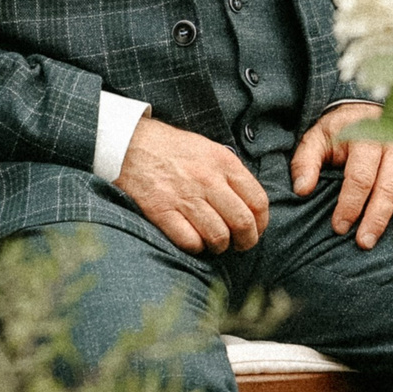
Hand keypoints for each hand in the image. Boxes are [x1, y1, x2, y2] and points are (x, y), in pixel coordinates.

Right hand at [114, 116, 271, 253]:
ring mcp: (184, 197)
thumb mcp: (209, 149)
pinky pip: (190, 242)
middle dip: (246, 241)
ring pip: (218, 237)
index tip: (256, 230)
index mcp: (224, 162)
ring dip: (220, 246)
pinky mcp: (162, 211)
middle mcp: (207, 180)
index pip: (258, 201)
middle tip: (240, 245)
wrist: (131, 144)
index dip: (261, 223)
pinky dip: (196, 247)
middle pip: (242, 222)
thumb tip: (250, 205)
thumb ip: (230, 174)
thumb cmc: (173, 149)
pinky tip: (193, 240)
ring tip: (215, 244)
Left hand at [291, 102, 392, 249]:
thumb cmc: (341, 132)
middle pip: (389, 185)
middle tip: (365, 243)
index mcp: (366, 135)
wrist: (369, 109)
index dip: (350, 203)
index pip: (360, 175)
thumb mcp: (317, 139)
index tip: (340, 227)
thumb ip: (306, 161)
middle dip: (377, 216)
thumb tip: (302, 189)